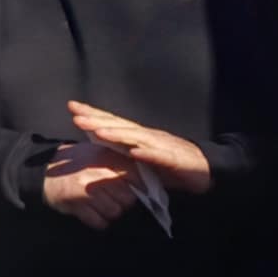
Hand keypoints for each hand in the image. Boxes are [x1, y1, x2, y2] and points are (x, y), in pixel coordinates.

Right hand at [42, 142, 140, 230]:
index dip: (140, 186)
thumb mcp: (97, 154)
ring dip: (111, 213)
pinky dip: (99, 222)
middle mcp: (96, 173)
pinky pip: (99, 222)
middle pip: (127, 198)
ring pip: (114, 212)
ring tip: (103, 206)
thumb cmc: (76, 163)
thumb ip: (119, 163)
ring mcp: (85, 190)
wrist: (43, 171)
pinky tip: (94, 214)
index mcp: (104, 158)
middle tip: (116, 200)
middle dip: (124, 203)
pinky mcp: (75, 205)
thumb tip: (146, 179)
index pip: (135, 176)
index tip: (139, 191)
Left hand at [68, 102, 213, 193]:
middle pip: (120, 126)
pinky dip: (147, 153)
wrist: (205, 169)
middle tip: (76, 116)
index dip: (93, 114)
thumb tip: (94, 161)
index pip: (112, 122)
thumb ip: (120, 159)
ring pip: (136, 138)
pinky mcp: (174, 159)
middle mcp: (147, 136)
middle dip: (98, 120)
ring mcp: (161, 145)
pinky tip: (134, 152)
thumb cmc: (170, 165)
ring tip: (98, 131)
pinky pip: (159, 156)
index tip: (72, 107)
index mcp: (138, 136)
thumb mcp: (140, 162)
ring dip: (117, 134)